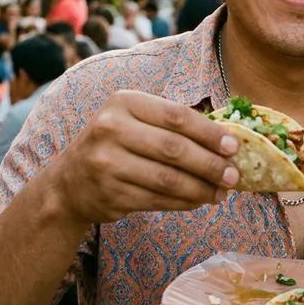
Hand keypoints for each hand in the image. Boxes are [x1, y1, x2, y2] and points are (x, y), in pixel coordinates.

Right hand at [50, 91, 240, 225]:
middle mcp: (111, 129)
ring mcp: (107, 164)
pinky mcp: (110, 194)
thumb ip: (172, 123)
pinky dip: (184, 202)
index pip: (177, 117)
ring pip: (168, 179)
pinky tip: (199, 201)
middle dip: (210, 164)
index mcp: (124, 102)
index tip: (234, 146)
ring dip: (201, 188)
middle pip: (174, 149)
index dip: (210, 133)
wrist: (69, 181)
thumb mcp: (135, 119)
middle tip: (234, 175)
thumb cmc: (116, 143)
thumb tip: (226, 139)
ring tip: (222, 192)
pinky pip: (158, 200)